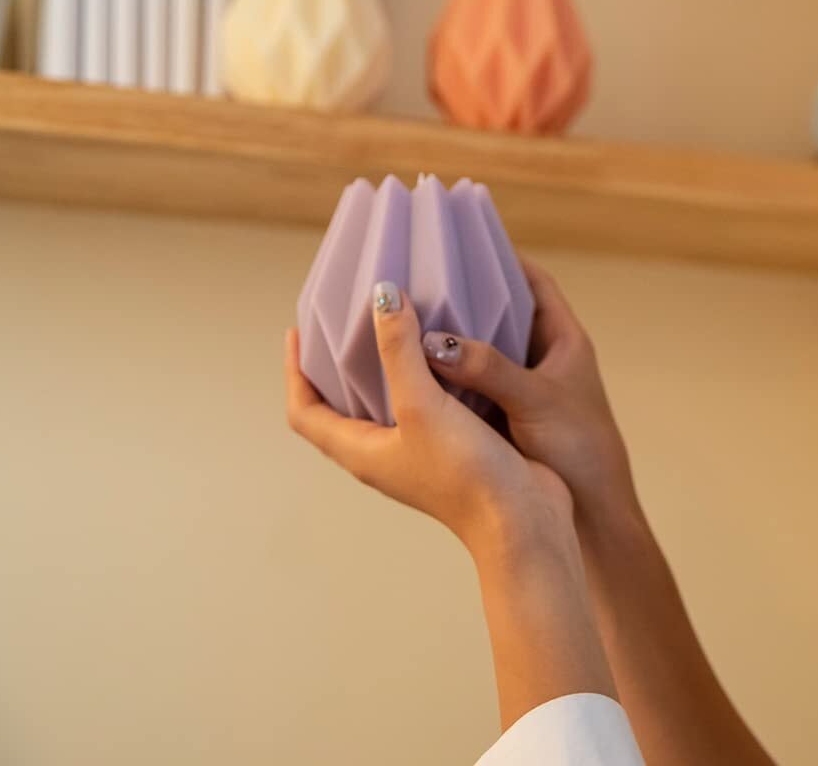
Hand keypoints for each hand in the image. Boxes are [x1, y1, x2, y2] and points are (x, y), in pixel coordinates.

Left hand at [284, 281, 570, 557]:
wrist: (522, 521)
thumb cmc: (464, 473)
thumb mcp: (423, 405)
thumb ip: (400, 351)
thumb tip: (383, 296)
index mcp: (361, 451)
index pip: (305, 412)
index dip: (294, 372)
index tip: (298, 332)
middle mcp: (382, 453)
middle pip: (340, 406)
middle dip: (334, 366)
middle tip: (341, 322)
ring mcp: (417, 452)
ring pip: (383, 403)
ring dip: (379, 368)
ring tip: (388, 326)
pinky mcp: (449, 447)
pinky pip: (422, 404)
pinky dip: (420, 374)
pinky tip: (440, 350)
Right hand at [420, 259, 640, 530]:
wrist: (595, 517)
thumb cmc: (581, 451)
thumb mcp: (535, 401)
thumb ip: (488, 368)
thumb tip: (432, 340)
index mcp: (564, 341)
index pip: (534, 283)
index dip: (504, 258)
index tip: (466, 238)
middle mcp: (544, 359)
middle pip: (504, 312)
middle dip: (469, 294)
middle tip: (424, 275)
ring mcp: (526, 388)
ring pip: (485, 348)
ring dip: (456, 335)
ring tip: (412, 314)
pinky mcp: (509, 417)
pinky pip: (474, 383)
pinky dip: (451, 374)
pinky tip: (419, 369)